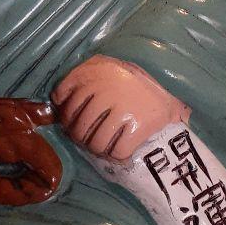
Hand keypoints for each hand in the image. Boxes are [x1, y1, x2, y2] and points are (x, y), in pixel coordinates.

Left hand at [52, 55, 188, 160]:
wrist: (170, 83)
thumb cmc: (128, 78)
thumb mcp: (101, 68)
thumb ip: (76, 80)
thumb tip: (55, 101)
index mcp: (93, 76)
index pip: (67, 107)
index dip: (67, 121)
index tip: (74, 125)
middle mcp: (105, 92)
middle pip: (79, 130)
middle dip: (81, 139)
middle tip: (89, 140)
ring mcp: (122, 110)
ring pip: (96, 144)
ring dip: (98, 150)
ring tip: (103, 147)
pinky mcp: (138, 126)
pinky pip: (117, 151)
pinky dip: (117, 156)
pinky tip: (119, 151)